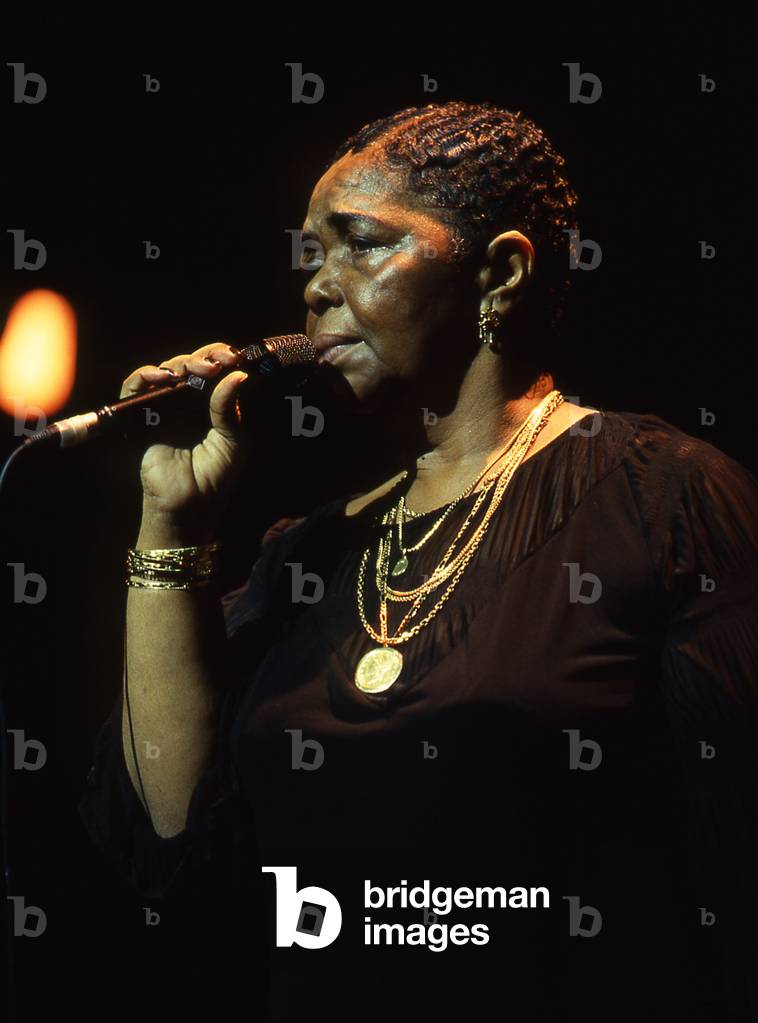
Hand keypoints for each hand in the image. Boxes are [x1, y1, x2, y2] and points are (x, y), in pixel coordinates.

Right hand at [119, 342, 251, 525]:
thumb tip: (237, 374)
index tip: (231, 358)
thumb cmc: (215, 477)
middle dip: (202, 358)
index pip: (214, 368)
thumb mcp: (232, 440)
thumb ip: (230, 408)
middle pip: (189, 364)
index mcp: (212, 403)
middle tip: (213, 366)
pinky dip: (143, 376)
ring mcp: (162, 408)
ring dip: (177, 364)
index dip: (220, 357)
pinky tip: (160, 377)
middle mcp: (187, 402)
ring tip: (190, 372)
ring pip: (164, 371)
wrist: (190, 506)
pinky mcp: (138, 417)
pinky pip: (134, 388)